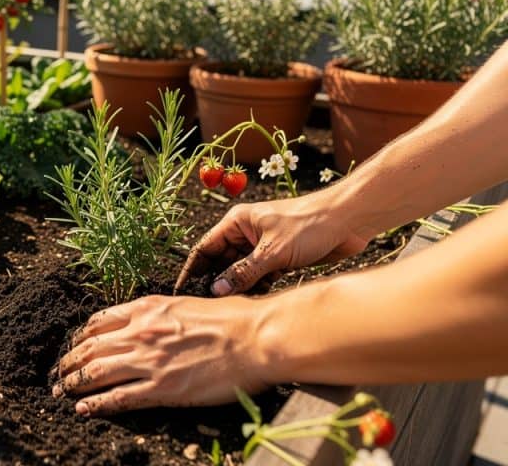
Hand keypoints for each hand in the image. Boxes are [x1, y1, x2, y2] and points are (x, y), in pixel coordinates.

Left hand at [52, 295, 269, 414]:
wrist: (256, 338)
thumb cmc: (232, 318)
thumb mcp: (186, 304)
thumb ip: (160, 313)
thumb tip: (145, 322)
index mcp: (147, 308)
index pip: (99, 321)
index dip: (80, 336)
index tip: (73, 345)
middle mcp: (140, 332)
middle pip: (90, 348)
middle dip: (68, 361)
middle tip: (58, 372)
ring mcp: (149, 362)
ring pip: (95, 372)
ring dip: (73, 383)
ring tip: (62, 391)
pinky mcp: (162, 389)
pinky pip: (118, 398)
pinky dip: (96, 404)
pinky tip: (83, 409)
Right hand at [176, 193, 372, 295]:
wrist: (349, 221)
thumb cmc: (310, 226)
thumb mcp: (273, 252)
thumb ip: (243, 272)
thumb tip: (216, 290)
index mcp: (237, 223)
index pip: (205, 248)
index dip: (192, 270)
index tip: (181, 290)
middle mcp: (246, 234)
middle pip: (221, 262)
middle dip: (215, 282)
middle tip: (207, 307)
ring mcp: (263, 246)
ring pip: (241, 271)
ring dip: (237, 288)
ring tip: (229, 309)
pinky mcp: (280, 258)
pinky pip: (259, 276)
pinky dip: (256, 288)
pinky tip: (253, 303)